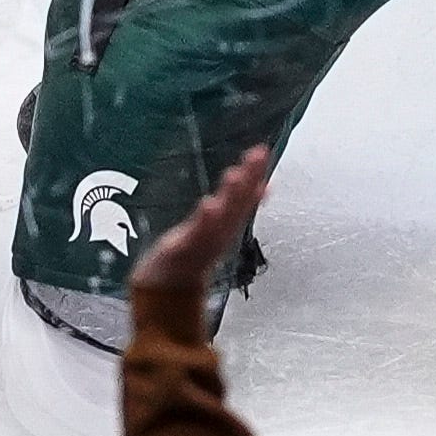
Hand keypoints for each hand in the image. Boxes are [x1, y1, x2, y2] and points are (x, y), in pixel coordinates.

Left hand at [131, 147, 270, 318]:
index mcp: (226, 222)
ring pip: (220, 215)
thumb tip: (264, 185)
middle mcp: (218, 230)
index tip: (263, 152)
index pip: (244, 193)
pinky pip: (194, 235)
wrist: (171, 282)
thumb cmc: (196, 250)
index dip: (255, 173)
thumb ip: (242, 203)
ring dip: (230, 196)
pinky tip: (210, 205)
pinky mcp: (181, 250)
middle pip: (236, 202)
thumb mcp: (221, 225)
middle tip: (257, 157)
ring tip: (235, 175)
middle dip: (247, 178)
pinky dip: (204, 222)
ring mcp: (201, 241)